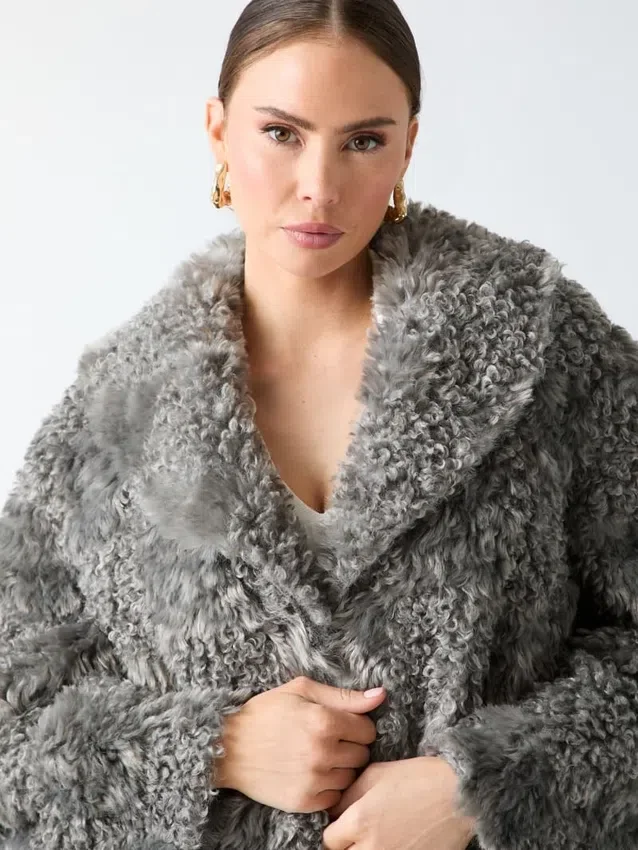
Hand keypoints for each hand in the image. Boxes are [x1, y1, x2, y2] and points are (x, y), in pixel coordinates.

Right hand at [213, 676, 386, 813]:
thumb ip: (344, 695)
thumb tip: (380, 695)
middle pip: (363, 754)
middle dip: (350, 745)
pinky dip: (327, 787)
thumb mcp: (302, 690)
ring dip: (340, 767)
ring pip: (351, 777)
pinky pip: (334, 798)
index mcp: (324, 720)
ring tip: (317, 756)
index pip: (368, 729)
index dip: (356, 724)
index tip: (339, 723)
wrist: (227, 747)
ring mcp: (314, 780)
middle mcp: (322, 752)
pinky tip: (310, 773)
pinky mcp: (304, 802)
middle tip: (327, 739)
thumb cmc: (265, 713)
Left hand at [322, 756, 476, 849]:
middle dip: (347, 844)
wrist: (458, 794)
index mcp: (359, 822)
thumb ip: (348, 794)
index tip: (344, 822)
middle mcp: (372, 848)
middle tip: (361, 830)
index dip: (335, 828)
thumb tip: (334, 811)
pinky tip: (395, 841)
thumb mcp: (376, 774)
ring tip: (378, 835)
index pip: (329, 840)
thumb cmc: (417, 778)